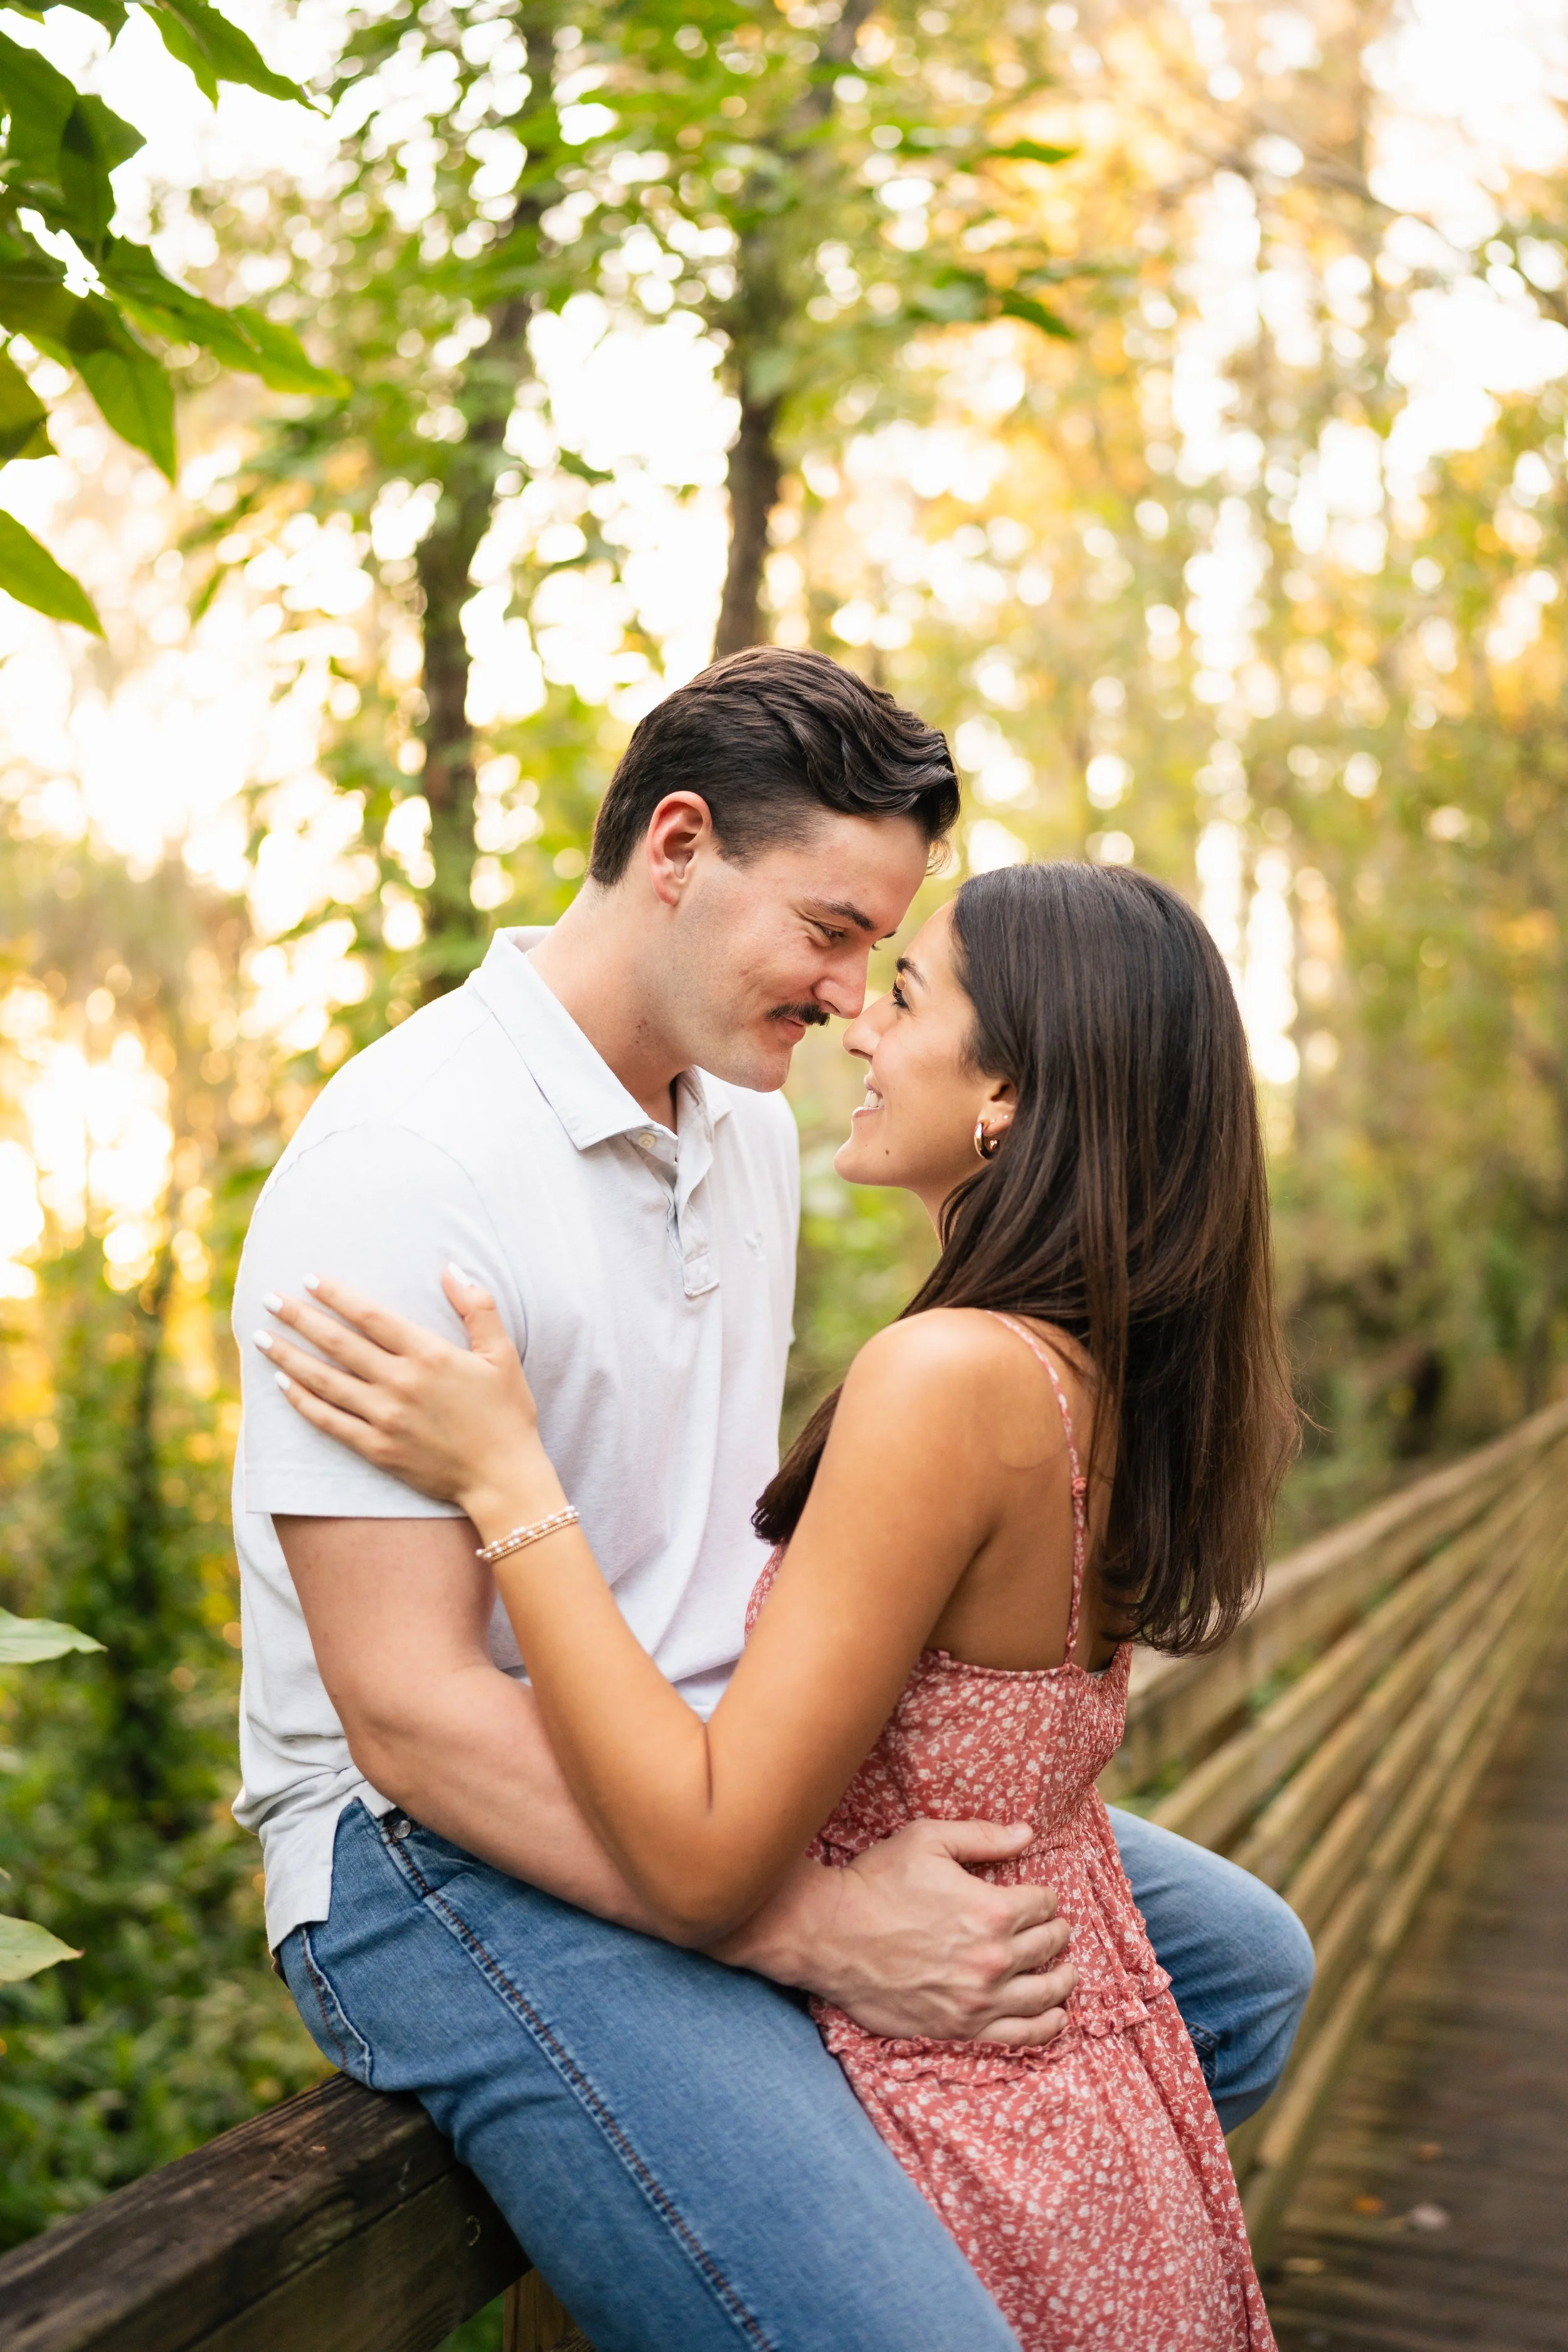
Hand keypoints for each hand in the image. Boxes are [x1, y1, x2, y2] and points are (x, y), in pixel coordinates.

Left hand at [256, 1267, 559, 1528]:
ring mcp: (385, 1419)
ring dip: (289, 1357)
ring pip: (324, 1381)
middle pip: (338, 1344)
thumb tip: (451, 1268)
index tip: (308, 1279)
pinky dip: (303, 1403)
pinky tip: (283, 1385)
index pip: (370, 1317)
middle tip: (269, 1299)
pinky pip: (329, 1422)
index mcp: (429, 1355)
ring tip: (262, 1338)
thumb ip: (477, 1307)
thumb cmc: (507, 1413)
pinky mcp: (377, 1449)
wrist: (502, 1478)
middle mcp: (401, 1384)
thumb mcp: (503, 1353)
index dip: (336, 1295)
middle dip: (299, 1318)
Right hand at [717, 1819, 1075, 2047]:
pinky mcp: (960, 2028)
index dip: (1044, 1898)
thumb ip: (982, 1837)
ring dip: (1062, 1980)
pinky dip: (1046, 2027)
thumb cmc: (875, 1882)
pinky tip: (1056, 2018)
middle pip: (1049, 1946)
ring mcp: (978, 1999)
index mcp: (992, 1909)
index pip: (1043, 1905)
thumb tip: (1026, 1833)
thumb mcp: (927, 1840)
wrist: (829, 1935)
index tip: (1039, 1899)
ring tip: (1066, 1974)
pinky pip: (1021, 2035)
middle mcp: (994, 1958)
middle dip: (1056, 1934)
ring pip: (1045, 1993)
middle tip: (1055, 1930)